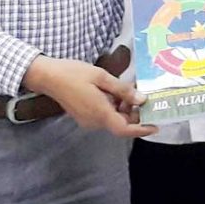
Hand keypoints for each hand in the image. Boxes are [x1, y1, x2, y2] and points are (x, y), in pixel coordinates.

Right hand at [22, 55, 157, 138]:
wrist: (48, 76)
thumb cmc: (74, 74)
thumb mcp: (102, 77)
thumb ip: (123, 90)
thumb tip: (142, 100)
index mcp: (100, 113)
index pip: (125, 129)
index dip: (142, 130)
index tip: (156, 126)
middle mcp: (94, 122)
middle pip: (120, 124)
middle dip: (134, 113)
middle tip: (142, 96)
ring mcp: (87, 120)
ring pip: (112, 119)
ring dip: (123, 108)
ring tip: (128, 90)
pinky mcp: (83, 116)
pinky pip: (104, 116)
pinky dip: (114, 107)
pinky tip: (115, 92)